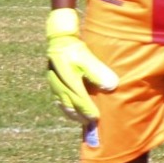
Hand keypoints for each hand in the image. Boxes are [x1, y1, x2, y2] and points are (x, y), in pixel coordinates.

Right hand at [44, 9, 118, 124]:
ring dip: (72, 113)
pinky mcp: (52, 82)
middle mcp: (59, 84)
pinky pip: (58, 98)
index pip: (80, 99)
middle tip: (91, 123)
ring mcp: (54, 83)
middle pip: (70, 105)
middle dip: (80, 115)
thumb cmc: (75, 48)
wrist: (59, 39)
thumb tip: (111, 87)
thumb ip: (98, 72)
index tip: (96, 118)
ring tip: (82, 120)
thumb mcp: (88, 57)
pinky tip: (69, 110)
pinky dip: (65, 107)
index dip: (88, 110)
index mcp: (69, 79)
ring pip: (63, 103)